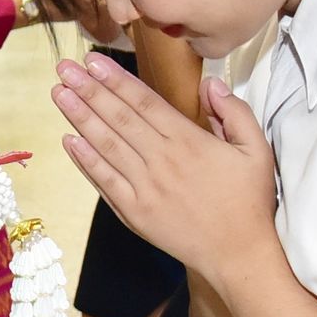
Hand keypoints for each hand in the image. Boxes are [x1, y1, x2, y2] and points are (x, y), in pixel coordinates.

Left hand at [51, 53, 277, 279]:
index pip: (144, 101)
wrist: (238, 255)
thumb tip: (209, 83)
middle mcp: (161, 161)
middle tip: (64, 68)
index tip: (93, 61)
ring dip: (79, 118)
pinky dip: (85, 161)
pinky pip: (104, 181)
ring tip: (59, 93)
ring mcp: (144, 188)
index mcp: (189, 141)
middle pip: (118, 118)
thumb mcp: (257, 150)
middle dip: (88, 90)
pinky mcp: (135, 212)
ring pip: (106, 145)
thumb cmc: (250, 201)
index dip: (116, 79)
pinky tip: (68, 140)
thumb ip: (235, 112)